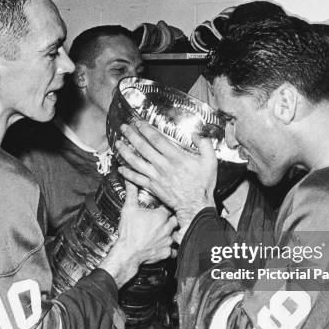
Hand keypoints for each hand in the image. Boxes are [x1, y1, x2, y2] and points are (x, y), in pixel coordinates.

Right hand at [100, 180, 177, 287]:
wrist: (127, 252)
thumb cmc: (129, 232)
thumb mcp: (129, 209)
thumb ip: (131, 193)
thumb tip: (130, 180)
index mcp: (161, 216)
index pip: (170, 206)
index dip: (168, 205)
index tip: (165, 205)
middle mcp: (167, 228)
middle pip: (176, 219)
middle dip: (172, 218)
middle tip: (165, 218)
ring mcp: (168, 240)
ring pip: (177, 234)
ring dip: (172, 233)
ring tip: (166, 231)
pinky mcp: (166, 252)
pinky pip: (174, 250)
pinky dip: (171, 248)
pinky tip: (167, 245)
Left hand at [115, 120, 216, 234]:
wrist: (195, 205)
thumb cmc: (203, 184)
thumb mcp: (210, 161)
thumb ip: (205, 144)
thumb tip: (196, 133)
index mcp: (175, 157)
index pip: (156, 139)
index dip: (146, 129)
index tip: (138, 122)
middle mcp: (162, 165)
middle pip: (142, 147)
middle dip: (131, 136)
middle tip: (123, 128)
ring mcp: (155, 176)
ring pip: (136, 162)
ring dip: (125, 152)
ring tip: (117, 143)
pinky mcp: (152, 187)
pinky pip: (136, 179)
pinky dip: (127, 173)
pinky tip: (120, 168)